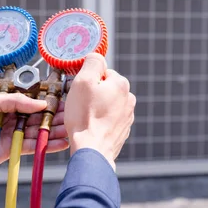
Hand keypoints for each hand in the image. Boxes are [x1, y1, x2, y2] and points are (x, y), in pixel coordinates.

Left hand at [0, 93, 69, 174]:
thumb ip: (15, 102)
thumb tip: (40, 104)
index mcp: (7, 105)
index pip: (33, 102)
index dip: (48, 102)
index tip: (64, 100)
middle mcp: (13, 119)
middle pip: (40, 118)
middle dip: (57, 117)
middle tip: (74, 116)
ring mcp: (13, 136)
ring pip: (39, 133)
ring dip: (56, 132)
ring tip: (72, 129)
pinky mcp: (11, 151)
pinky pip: (32, 148)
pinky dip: (47, 146)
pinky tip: (61, 142)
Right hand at [65, 53, 135, 170]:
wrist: (92, 151)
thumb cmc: (85, 117)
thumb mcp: (83, 81)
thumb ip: (91, 63)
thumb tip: (95, 56)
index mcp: (121, 84)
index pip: (101, 72)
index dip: (86, 80)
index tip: (78, 91)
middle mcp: (129, 98)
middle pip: (104, 88)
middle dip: (91, 94)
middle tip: (79, 105)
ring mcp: (127, 116)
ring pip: (106, 104)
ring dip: (95, 108)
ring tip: (84, 118)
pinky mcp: (122, 130)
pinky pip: (107, 119)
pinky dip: (99, 121)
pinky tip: (90, 127)